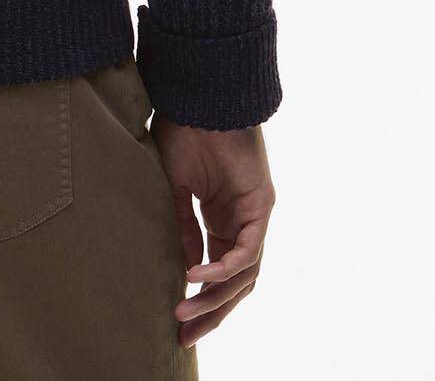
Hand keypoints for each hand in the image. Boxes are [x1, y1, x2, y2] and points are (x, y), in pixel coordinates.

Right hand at [150, 116, 274, 348]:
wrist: (198, 99)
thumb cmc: (183, 132)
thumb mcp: (174, 188)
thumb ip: (182, 227)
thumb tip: (185, 268)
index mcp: (221, 219)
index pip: (216, 272)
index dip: (198, 299)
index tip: (173, 320)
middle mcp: (241, 223)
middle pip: (235, 284)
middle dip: (210, 312)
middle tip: (184, 335)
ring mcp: (253, 216)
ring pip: (244, 276)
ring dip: (215, 298)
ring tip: (184, 312)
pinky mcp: (260, 207)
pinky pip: (246, 251)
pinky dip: (223, 268)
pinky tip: (195, 274)